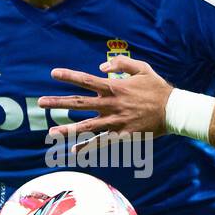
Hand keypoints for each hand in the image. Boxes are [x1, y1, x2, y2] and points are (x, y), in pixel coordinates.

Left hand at [38, 56, 171, 149]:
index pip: (85, 80)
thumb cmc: (157, 87)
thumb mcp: (142, 68)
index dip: (69, 76)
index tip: (53, 73)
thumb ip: (121, 64)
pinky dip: (87, 147)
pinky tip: (74, 151)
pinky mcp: (122, 135)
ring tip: (50, 132)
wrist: (173, 110)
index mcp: (114, 87)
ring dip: (67, 128)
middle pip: (79, 103)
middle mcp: (110, 104)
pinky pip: (101, 142)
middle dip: (58, 102)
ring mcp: (115, 121)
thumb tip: (101, 66)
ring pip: (86, 126)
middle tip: (41, 102)